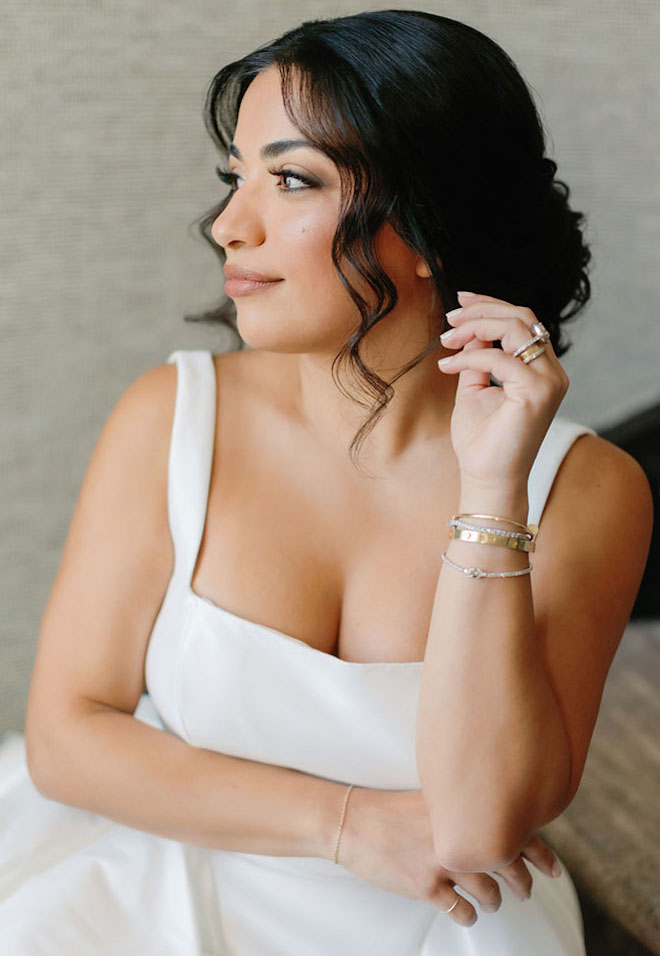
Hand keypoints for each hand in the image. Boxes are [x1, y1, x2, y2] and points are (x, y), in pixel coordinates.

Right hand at [337, 787, 563, 927]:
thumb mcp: (430, 800)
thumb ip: (460, 811)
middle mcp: (456, 833)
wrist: (352, 821)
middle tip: (524, 891)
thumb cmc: (388, 810)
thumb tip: (494, 824)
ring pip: (489, 892)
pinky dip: (468, 915)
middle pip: (509, 863)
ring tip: (492, 902)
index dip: (541, 853)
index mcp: (461, 809)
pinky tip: (463, 911)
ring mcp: (441, 861)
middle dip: (522, 883)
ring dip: (494, 901)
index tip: (554, 869)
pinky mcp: (424, 886)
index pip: (515, 830)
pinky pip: (461, 910)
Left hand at [437, 292, 568, 489]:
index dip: (490, 306)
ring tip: (446, 339)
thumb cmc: (481, 441)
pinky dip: (469, 355)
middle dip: (481, 310)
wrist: (487, 479)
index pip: (523, 322)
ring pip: (516, 327)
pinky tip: (446, 366)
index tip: (459, 304)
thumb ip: (476, 358)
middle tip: (449, 318)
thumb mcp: (474, 389)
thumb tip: (470, 330)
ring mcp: (549, 381)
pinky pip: (499, 357)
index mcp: (541, 370)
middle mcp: (552, 373)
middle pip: (522, 316)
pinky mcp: (537, 392)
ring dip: (475, 326)